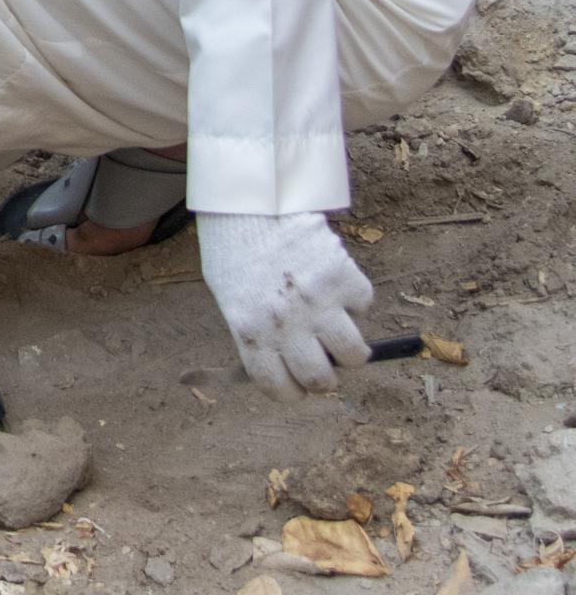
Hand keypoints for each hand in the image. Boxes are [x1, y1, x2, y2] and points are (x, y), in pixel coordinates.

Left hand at [199, 213, 375, 396]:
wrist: (250, 202)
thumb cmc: (234, 252)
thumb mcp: (230, 299)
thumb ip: (257, 335)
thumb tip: (288, 368)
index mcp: (250, 334)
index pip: (279, 388)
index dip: (293, 391)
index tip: (298, 385)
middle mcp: (285, 325)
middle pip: (321, 379)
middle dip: (326, 377)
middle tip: (324, 361)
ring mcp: (318, 303)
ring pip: (354, 353)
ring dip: (351, 349)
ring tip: (340, 333)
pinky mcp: (342, 277)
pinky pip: (363, 306)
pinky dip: (356, 301)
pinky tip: (337, 288)